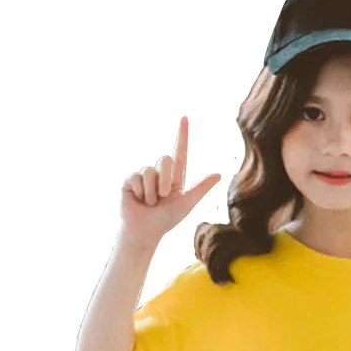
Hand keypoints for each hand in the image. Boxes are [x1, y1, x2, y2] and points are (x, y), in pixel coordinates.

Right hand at [120, 116, 221, 247]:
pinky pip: (136, 177)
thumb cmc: (166, 220)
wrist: (145, 232)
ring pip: (149, 171)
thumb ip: (201, 189)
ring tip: (150, 203)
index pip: (180, 153)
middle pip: (165, 159)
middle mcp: (160, 173)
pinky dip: (140, 192)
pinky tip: (138, 200)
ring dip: (151, 191)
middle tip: (162, 197)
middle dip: (165, 179)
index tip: (184, 117)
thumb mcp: (186, 204)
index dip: (182, 135)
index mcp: (175, 178)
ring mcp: (144, 176)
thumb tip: (219, 174)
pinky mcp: (130, 180)